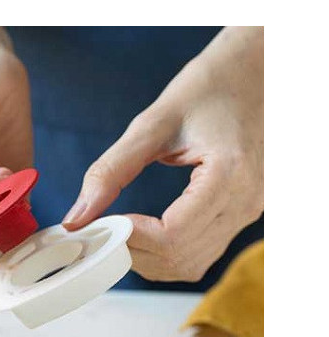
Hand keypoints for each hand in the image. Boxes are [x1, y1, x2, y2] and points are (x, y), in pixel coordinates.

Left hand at [63, 27, 263, 281]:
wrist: (260, 71)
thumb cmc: (211, 86)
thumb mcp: (154, 122)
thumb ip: (111, 171)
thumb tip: (77, 218)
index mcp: (229, 175)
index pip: (172, 236)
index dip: (129, 236)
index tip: (103, 220)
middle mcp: (246, 203)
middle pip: (179, 259)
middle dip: (133, 251)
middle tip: (104, 227)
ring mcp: (250, 212)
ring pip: (191, 265)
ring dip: (149, 258)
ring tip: (122, 229)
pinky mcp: (244, 214)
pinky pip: (203, 253)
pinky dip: (168, 253)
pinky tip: (147, 231)